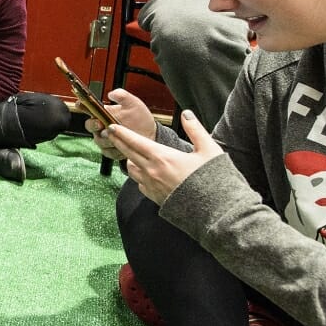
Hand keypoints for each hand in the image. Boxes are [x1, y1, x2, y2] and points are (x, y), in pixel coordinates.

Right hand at [84, 88, 156, 160]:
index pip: (88, 108)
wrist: (150, 133)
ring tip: (117, 136)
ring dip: (107, 138)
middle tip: (100, 123)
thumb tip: (111, 93)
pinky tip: (123, 145)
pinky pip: (107, 151)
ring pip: (99, 140)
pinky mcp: (110, 151)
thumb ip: (122, 96)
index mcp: (103, 113)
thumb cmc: (140, 118)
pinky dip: (115, 149)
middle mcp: (101, 126)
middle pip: (89, 126)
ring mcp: (104, 139)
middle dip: (93, 125)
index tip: (81, 105)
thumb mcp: (133, 103)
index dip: (82, 106)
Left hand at [106, 110, 221, 203]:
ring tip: (131, 152)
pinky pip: (140, 184)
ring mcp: (151, 186)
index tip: (111, 127)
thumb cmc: (213, 179)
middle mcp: (152, 172)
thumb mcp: (208, 150)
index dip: (122, 133)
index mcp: (163, 157)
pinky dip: (139, 175)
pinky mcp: (154, 197)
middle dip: (118, 142)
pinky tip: (145, 172)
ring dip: (130, 159)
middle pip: (128, 153)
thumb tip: (186, 114)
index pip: (135, 142)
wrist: (215, 211)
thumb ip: (195, 130)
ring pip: (132, 169)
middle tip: (110, 134)